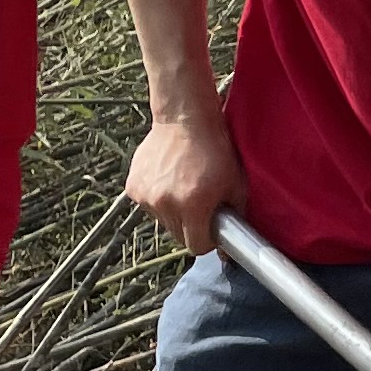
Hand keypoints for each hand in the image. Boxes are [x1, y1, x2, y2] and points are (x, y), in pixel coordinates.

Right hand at [125, 99, 241, 253]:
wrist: (186, 119)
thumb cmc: (216, 150)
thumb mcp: (236, 185)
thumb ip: (235, 218)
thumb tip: (230, 251)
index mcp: (192, 205)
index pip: (196, 246)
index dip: (207, 241)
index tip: (212, 231)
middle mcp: (165, 203)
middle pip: (178, 236)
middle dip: (191, 227)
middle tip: (201, 205)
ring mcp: (146, 195)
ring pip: (163, 221)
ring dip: (174, 212)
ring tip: (184, 187)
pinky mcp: (134, 186)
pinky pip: (149, 205)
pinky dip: (159, 199)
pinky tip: (169, 179)